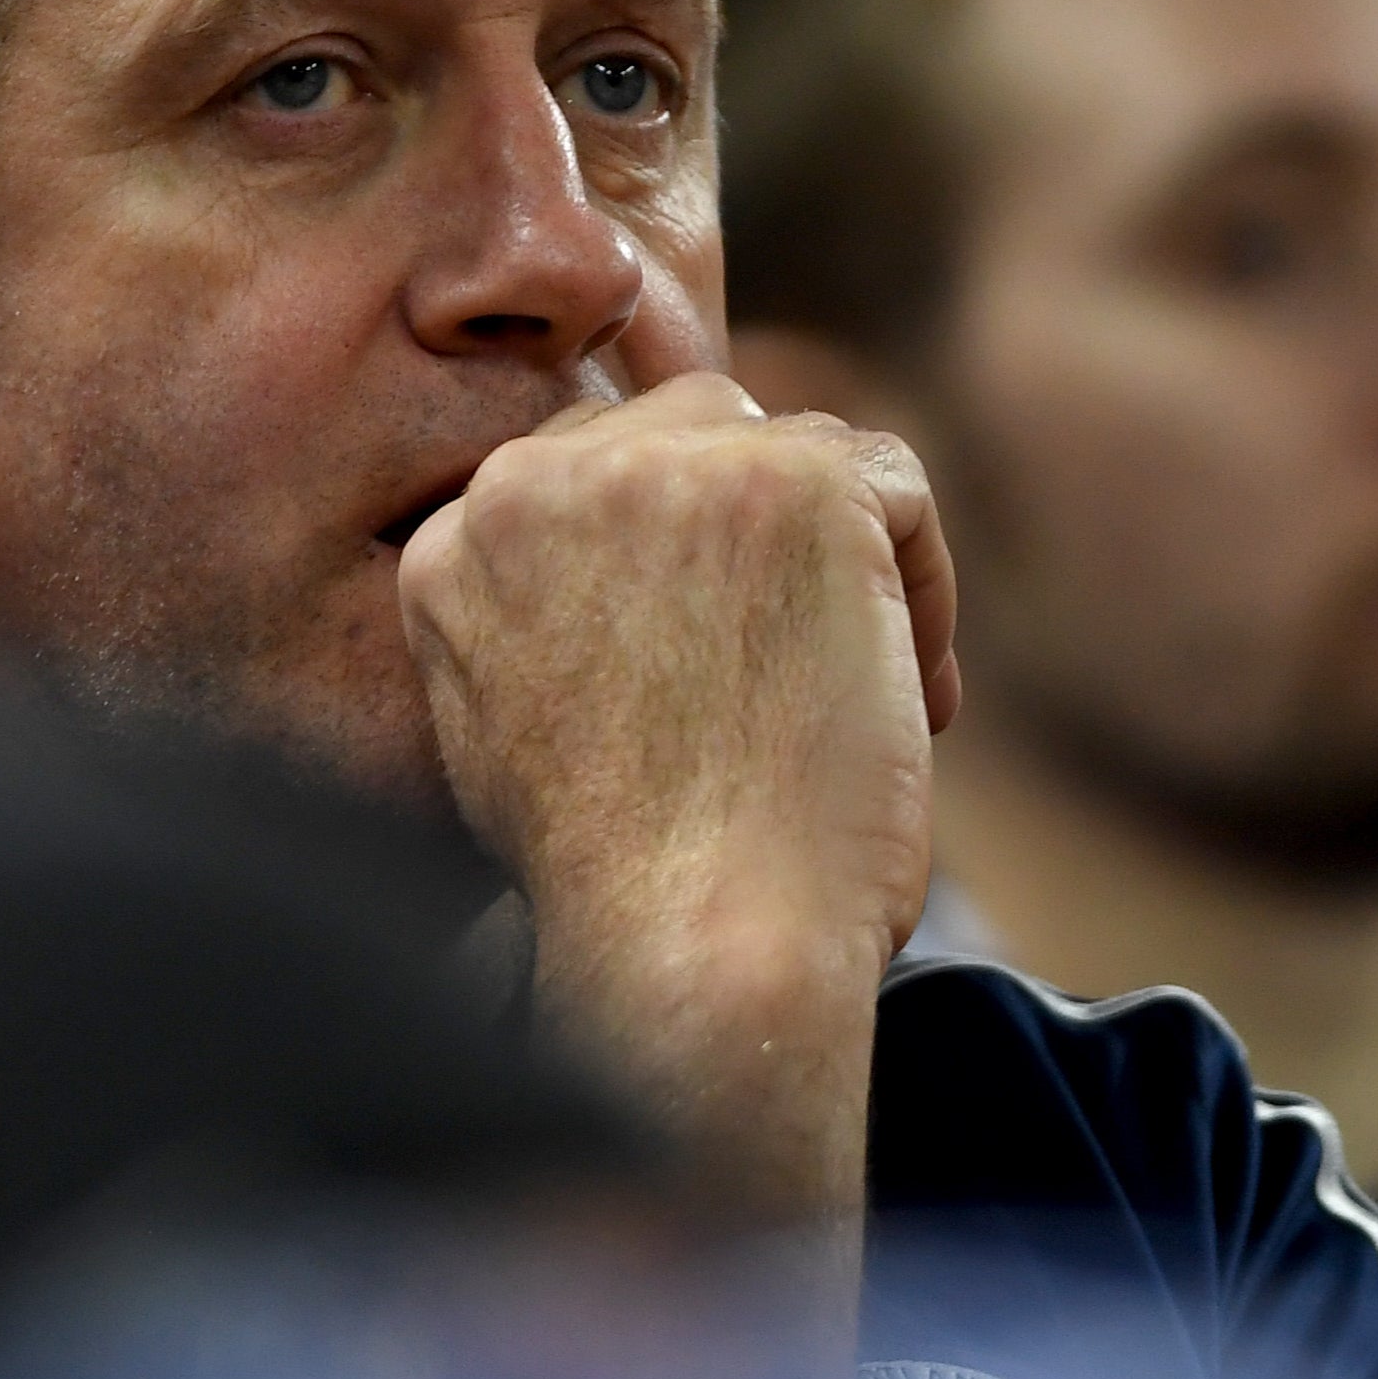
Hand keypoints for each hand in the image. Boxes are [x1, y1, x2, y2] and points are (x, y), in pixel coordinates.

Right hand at [397, 375, 954, 1232]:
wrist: (693, 947)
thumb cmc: (622, 885)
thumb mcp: (512, 725)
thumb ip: (545, 609)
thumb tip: (640, 556)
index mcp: (455, 537)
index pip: (591, 471)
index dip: (679, 560)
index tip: (721, 662)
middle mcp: (538, 477)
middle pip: (692, 431)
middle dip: (757, 538)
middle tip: (797, 671)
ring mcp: (667, 469)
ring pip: (799, 452)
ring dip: (845, 568)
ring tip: (859, 699)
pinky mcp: (795, 483)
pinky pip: (894, 486)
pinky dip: (922, 589)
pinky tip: (906, 698)